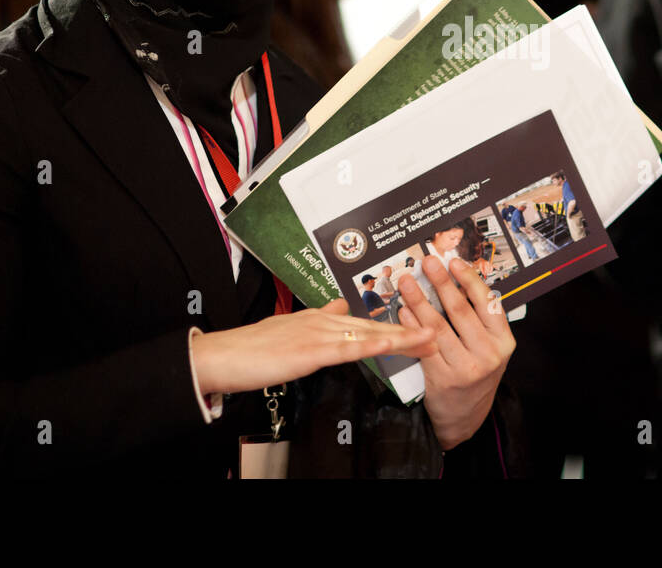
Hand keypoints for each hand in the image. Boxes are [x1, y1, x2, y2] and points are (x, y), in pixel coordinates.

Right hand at [190, 298, 435, 395]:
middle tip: (439, 328)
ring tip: (431, 337)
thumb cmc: (251, 348)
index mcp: (319, 319)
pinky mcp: (309, 350)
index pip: (363, 321)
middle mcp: (323, 321)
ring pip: (368, 334)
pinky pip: (347, 348)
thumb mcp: (289, 330)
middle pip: (373, 325)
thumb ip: (317, 321)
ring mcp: (317, 334)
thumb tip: (339, 307)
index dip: (392, 324)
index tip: (418, 324)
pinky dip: (372, 345)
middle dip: (408, 328)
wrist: (222, 355)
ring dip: (402, 336)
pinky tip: (392, 344)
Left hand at [396, 255, 514, 449]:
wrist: (465, 417)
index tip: (454, 261)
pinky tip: (404, 310)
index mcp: (504, 341)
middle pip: (461, 310)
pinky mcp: (444, 379)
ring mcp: (467, 368)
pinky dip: (412, 325)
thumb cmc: (475, 373)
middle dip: (441, 283)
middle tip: (427, 263)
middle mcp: (489, 354)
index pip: (487, 302)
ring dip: (420, 300)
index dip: (469, 279)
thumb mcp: (488, 347)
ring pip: (439, 326)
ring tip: (407, 282)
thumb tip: (454, 281)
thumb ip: (478, 320)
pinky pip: (424, 345)